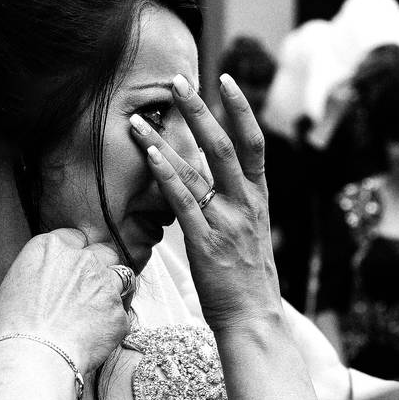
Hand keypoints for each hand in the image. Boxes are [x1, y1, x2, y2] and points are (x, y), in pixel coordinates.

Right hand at [0, 229, 130, 374]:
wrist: (33, 358)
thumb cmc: (11, 329)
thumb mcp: (4, 292)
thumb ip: (28, 279)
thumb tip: (31, 287)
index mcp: (50, 248)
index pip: (74, 238)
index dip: (74, 253)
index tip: (71, 269)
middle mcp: (81, 259)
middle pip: (103, 253)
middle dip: (99, 267)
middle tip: (88, 288)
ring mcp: (104, 284)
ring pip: (122, 276)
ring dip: (112, 290)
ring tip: (98, 310)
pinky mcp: (118, 312)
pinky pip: (122, 313)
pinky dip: (112, 323)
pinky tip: (96, 337)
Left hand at [130, 73, 281, 333]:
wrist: (253, 319)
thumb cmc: (246, 280)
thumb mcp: (249, 235)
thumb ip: (234, 207)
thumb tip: (213, 187)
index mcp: (258, 200)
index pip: (254, 144)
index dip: (241, 110)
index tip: (226, 80)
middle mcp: (245, 204)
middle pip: (224, 146)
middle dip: (200, 110)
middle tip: (178, 80)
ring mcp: (226, 222)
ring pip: (197, 170)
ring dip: (166, 140)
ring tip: (140, 118)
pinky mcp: (205, 243)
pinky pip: (183, 203)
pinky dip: (167, 176)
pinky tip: (150, 155)